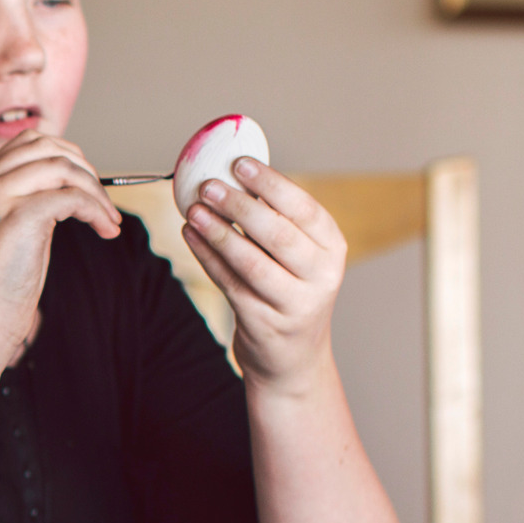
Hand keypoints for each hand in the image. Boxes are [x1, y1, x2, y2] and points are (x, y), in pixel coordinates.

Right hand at [0, 131, 122, 374]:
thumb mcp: (9, 233)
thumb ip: (29, 202)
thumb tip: (70, 186)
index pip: (27, 143)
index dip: (66, 156)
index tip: (86, 186)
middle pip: (45, 145)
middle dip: (84, 168)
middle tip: (103, 201)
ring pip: (62, 167)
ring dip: (96, 191)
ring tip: (107, 219)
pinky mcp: (18, 218)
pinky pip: (71, 197)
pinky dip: (96, 210)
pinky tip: (104, 229)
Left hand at [182, 156, 348, 393]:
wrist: (292, 358)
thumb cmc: (290, 292)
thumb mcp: (299, 257)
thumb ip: (275, 220)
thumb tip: (234, 175)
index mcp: (332, 248)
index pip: (304, 208)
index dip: (271, 183)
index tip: (240, 164)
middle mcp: (321, 276)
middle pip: (278, 234)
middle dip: (239, 206)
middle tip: (208, 185)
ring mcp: (294, 303)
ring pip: (250, 261)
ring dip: (218, 232)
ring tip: (194, 209)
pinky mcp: (264, 322)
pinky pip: (229, 283)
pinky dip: (206, 256)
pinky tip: (191, 235)